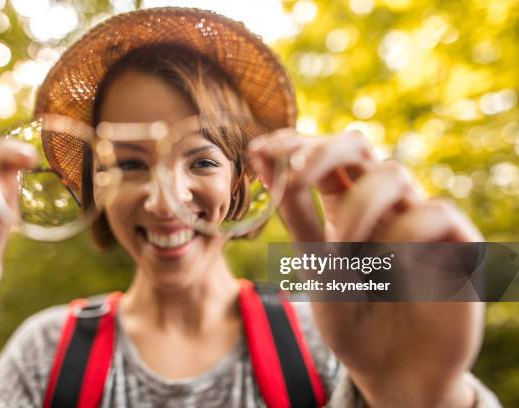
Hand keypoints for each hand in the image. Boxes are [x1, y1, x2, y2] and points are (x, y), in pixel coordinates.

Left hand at [249, 130, 483, 406]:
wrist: (392, 372)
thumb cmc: (351, 320)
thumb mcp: (316, 268)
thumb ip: (297, 216)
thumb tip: (266, 159)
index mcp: (342, 208)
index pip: (320, 158)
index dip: (292, 145)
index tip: (258, 148)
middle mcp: (380, 206)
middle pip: (357, 147)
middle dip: (323, 150)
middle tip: (296, 173)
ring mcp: (417, 220)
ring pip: (394, 173)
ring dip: (360, 203)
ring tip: (344, 247)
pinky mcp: (456, 244)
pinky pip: (436, 214)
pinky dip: (408, 232)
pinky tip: (393, 264)